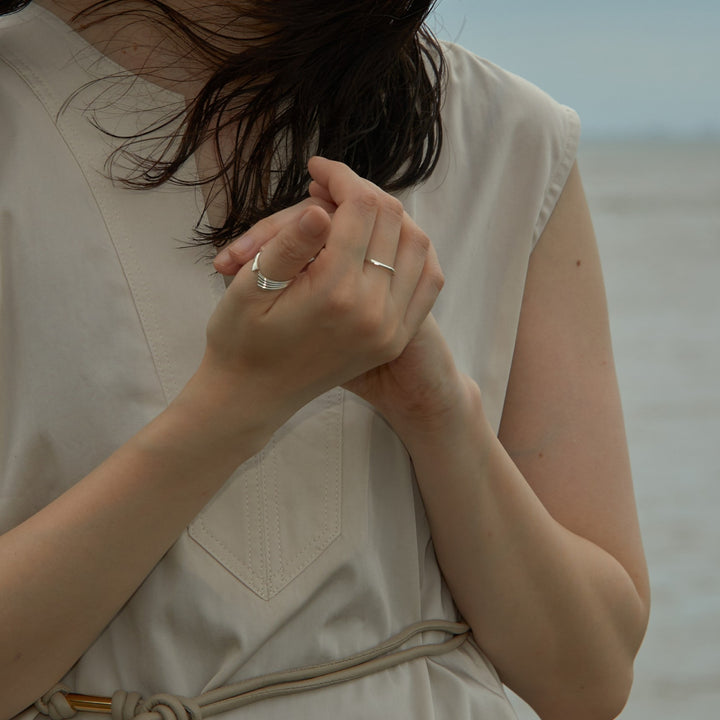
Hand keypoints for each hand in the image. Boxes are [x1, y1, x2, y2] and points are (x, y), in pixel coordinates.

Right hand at [199, 157, 444, 432]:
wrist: (253, 396)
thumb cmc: (240, 340)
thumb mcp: (248, 288)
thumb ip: (287, 245)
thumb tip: (323, 209)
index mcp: (334, 293)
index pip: (360, 209)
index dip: (341, 177)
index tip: (317, 168)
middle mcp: (373, 312)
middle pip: (392, 221)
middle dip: (363, 192)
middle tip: (330, 187)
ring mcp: (390, 329)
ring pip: (418, 246)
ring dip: (391, 218)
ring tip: (355, 212)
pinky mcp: (395, 340)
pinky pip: (427, 282)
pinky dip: (414, 253)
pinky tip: (384, 244)